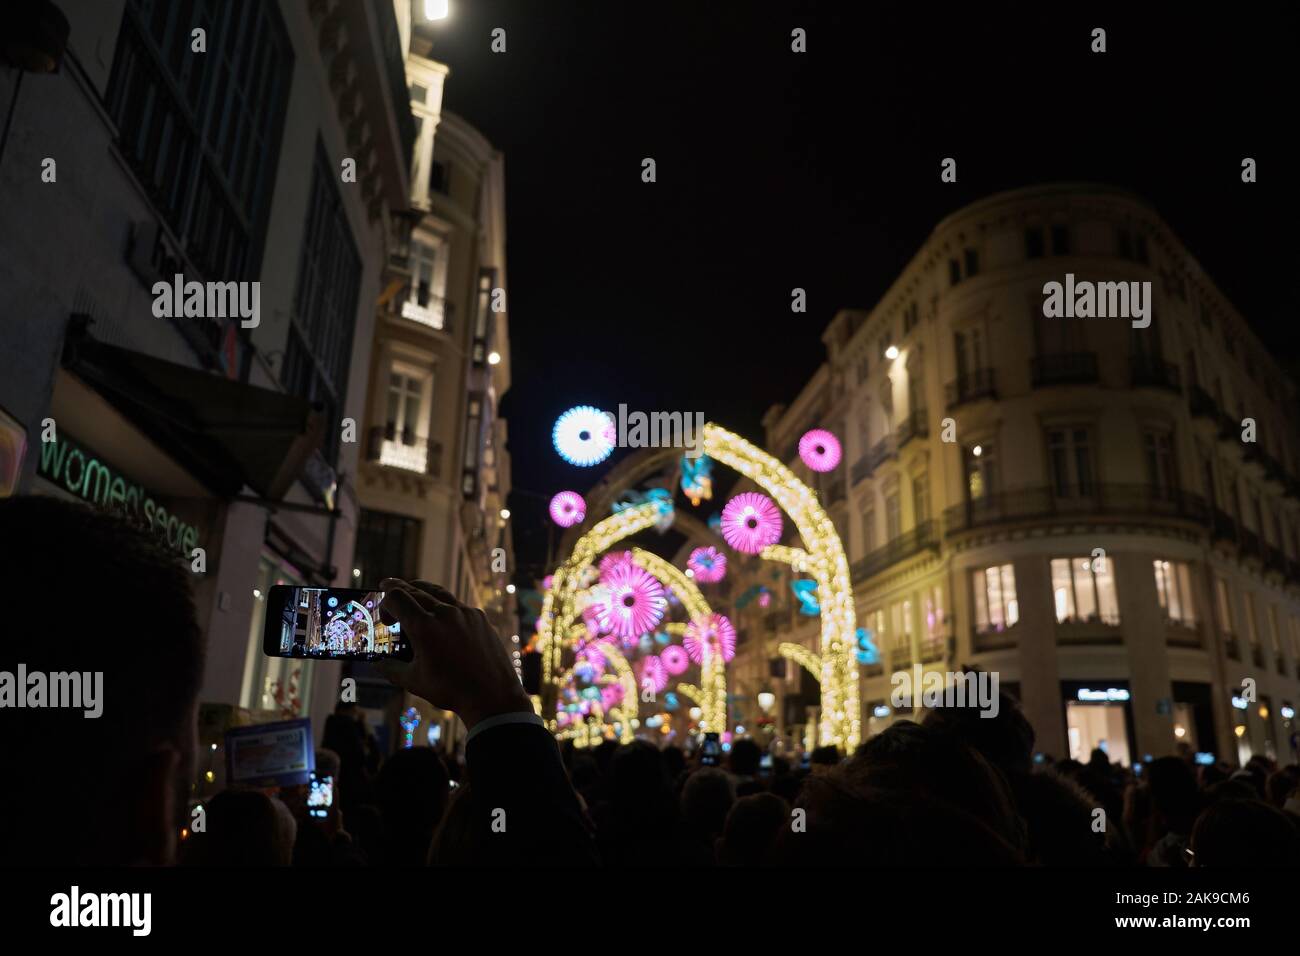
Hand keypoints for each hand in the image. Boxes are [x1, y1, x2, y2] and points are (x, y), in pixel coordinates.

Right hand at [376, 579, 531, 730]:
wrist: (493, 694)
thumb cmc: (451, 690)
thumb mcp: (414, 681)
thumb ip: (390, 669)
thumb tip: (377, 663)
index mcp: (424, 627)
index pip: (396, 597)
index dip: (384, 602)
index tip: (385, 618)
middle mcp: (444, 613)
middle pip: (415, 590)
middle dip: (397, 589)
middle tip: (387, 586)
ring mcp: (464, 612)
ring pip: (437, 591)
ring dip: (420, 589)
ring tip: (412, 589)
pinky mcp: (479, 617)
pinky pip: (456, 604)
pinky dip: (443, 603)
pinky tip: (440, 613)